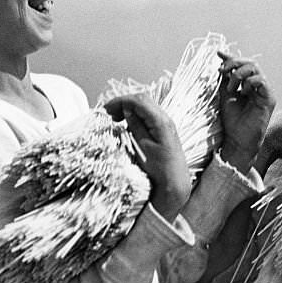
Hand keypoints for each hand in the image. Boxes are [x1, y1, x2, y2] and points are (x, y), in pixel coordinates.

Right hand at [104, 93, 190, 218]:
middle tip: (110, 113)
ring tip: (116, 118)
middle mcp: (165, 119)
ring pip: (145, 107)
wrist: (175, 182)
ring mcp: (166, 124)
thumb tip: (127, 110)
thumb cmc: (160, 168)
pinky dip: (135, 116)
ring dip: (129, 109)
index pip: (139, 101)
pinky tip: (127, 124)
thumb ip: (136, 126)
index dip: (120, 101)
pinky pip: (148, 116)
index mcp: (161, 121)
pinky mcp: (163, 130)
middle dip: (124, 103)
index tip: (107, 109)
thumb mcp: (142, 147)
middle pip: (143, 100)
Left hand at [218, 52, 275, 171]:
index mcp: (248, 85)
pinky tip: (242, 92)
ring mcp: (265, 92)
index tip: (218, 53)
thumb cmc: (232, 121)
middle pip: (250, 63)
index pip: (242, 65)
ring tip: (231, 88)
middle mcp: (258, 86)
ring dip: (239, 74)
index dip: (231, 57)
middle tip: (223, 70)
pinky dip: (249, 82)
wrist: (237, 140)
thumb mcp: (225, 95)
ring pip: (255, 69)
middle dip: (235, 63)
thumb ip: (225, 79)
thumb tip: (220, 63)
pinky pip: (261, 81)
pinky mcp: (270, 98)